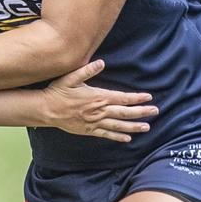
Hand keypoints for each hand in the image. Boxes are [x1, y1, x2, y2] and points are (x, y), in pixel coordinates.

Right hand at [41, 60, 156, 142]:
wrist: (45, 110)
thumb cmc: (58, 91)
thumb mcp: (71, 77)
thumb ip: (87, 70)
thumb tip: (101, 62)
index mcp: (97, 97)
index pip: (122, 98)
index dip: (136, 98)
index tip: (148, 97)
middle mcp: (98, 111)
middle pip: (124, 113)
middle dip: (141, 112)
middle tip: (155, 111)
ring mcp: (94, 122)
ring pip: (118, 126)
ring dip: (134, 126)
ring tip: (146, 127)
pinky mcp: (88, 130)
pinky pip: (106, 135)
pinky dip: (118, 137)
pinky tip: (127, 138)